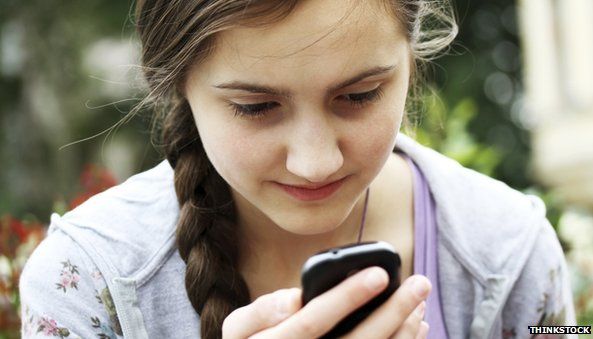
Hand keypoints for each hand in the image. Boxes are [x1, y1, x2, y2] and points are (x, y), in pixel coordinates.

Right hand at [222, 267, 430, 338]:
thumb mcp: (238, 330)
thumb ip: (260, 311)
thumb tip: (295, 296)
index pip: (314, 320)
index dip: (347, 297)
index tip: (378, 274)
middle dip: (393, 312)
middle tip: (420, 284)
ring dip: (403, 331)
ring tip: (421, 301)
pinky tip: (416, 326)